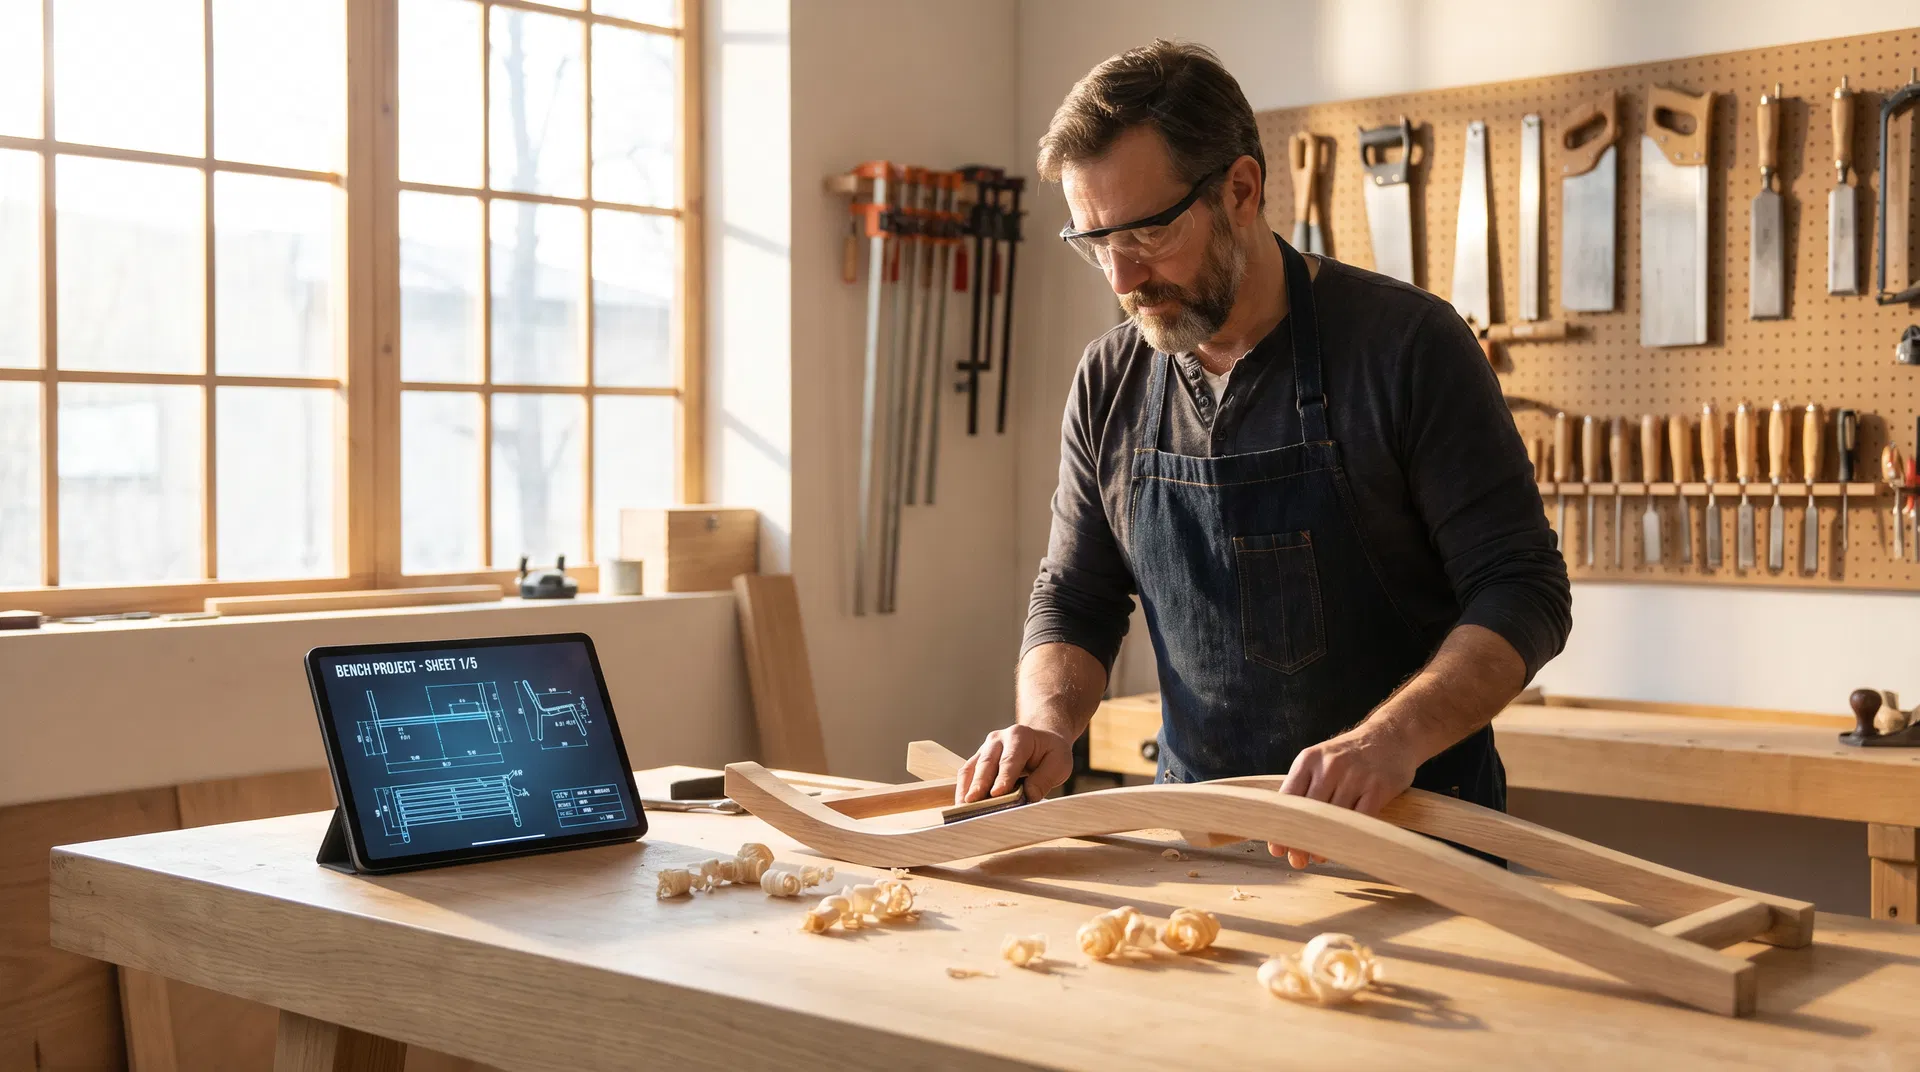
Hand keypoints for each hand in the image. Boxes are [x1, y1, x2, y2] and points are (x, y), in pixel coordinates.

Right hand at [955, 724, 1074, 803]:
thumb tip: (1029, 796)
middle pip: (987, 763)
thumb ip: (1045, 778)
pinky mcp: (977, 759)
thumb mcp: (1059, 762)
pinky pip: (966, 774)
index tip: (997, 794)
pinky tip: (962, 806)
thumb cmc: (1050, 753)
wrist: (1041, 740)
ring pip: (972, 768)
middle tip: (973, 803)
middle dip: (979, 784)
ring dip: (967, 789)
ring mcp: (985, 748)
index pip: (1010, 760)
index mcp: (1020, 736)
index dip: (1003, 778)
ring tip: (963, 809)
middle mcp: (998, 739)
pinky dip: (963, 789)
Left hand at [1266, 725, 1418, 869]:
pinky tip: (1345, 847)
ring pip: (1334, 818)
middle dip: (1301, 840)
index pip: (1288, 798)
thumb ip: (1306, 787)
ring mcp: (1355, 776)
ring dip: (1325, 843)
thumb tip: (1287, 825)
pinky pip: (1361, 819)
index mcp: (1309, 760)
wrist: (1392, 736)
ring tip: (1319, 856)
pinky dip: (1351, 837)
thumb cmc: (1351, 755)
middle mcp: (1330, 765)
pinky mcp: (1378, 787)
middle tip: (1298, 860)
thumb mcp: (1322, 760)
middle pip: (1309, 812)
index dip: (1282, 827)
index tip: (1278, 849)